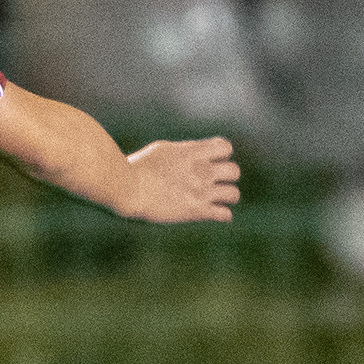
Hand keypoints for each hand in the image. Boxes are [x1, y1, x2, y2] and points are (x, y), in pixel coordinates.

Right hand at [116, 136, 238, 225]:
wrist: (128, 187)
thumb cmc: (138, 168)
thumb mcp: (162, 150)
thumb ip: (182, 152)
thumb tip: (190, 154)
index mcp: (193, 152)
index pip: (226, 147)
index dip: (222, 155)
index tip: (211, 161)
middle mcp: (202, 170)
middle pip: (235, 171)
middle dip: (227, 177)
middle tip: (214, 183)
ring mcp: (202, 191)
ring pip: (234, 194)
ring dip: (227, 197)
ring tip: (217, 200)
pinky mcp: (197, 211)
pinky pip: (225, 215)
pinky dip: (223, 215)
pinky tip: (213, 214)